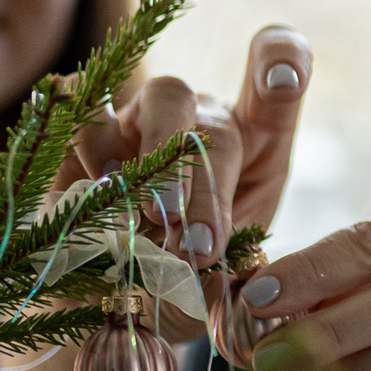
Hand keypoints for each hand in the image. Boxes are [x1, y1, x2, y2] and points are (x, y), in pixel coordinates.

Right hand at [61, 25, 309, 331]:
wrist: (120, 306)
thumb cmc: (188, 285)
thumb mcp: (225, 284)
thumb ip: (230, 274)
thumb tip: (212, 262)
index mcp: (253, 146)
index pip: (276, 86)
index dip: (282, 64)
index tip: (284, 80)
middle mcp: (202, 121)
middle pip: (213, 120)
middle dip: (204, 184)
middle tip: (195, 241)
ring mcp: (143, 120)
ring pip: (161, 101)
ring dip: (157, 161)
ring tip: (147, 218)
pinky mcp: (85, 132)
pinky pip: (86, 106)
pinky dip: (92, 142)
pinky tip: (100, 188)